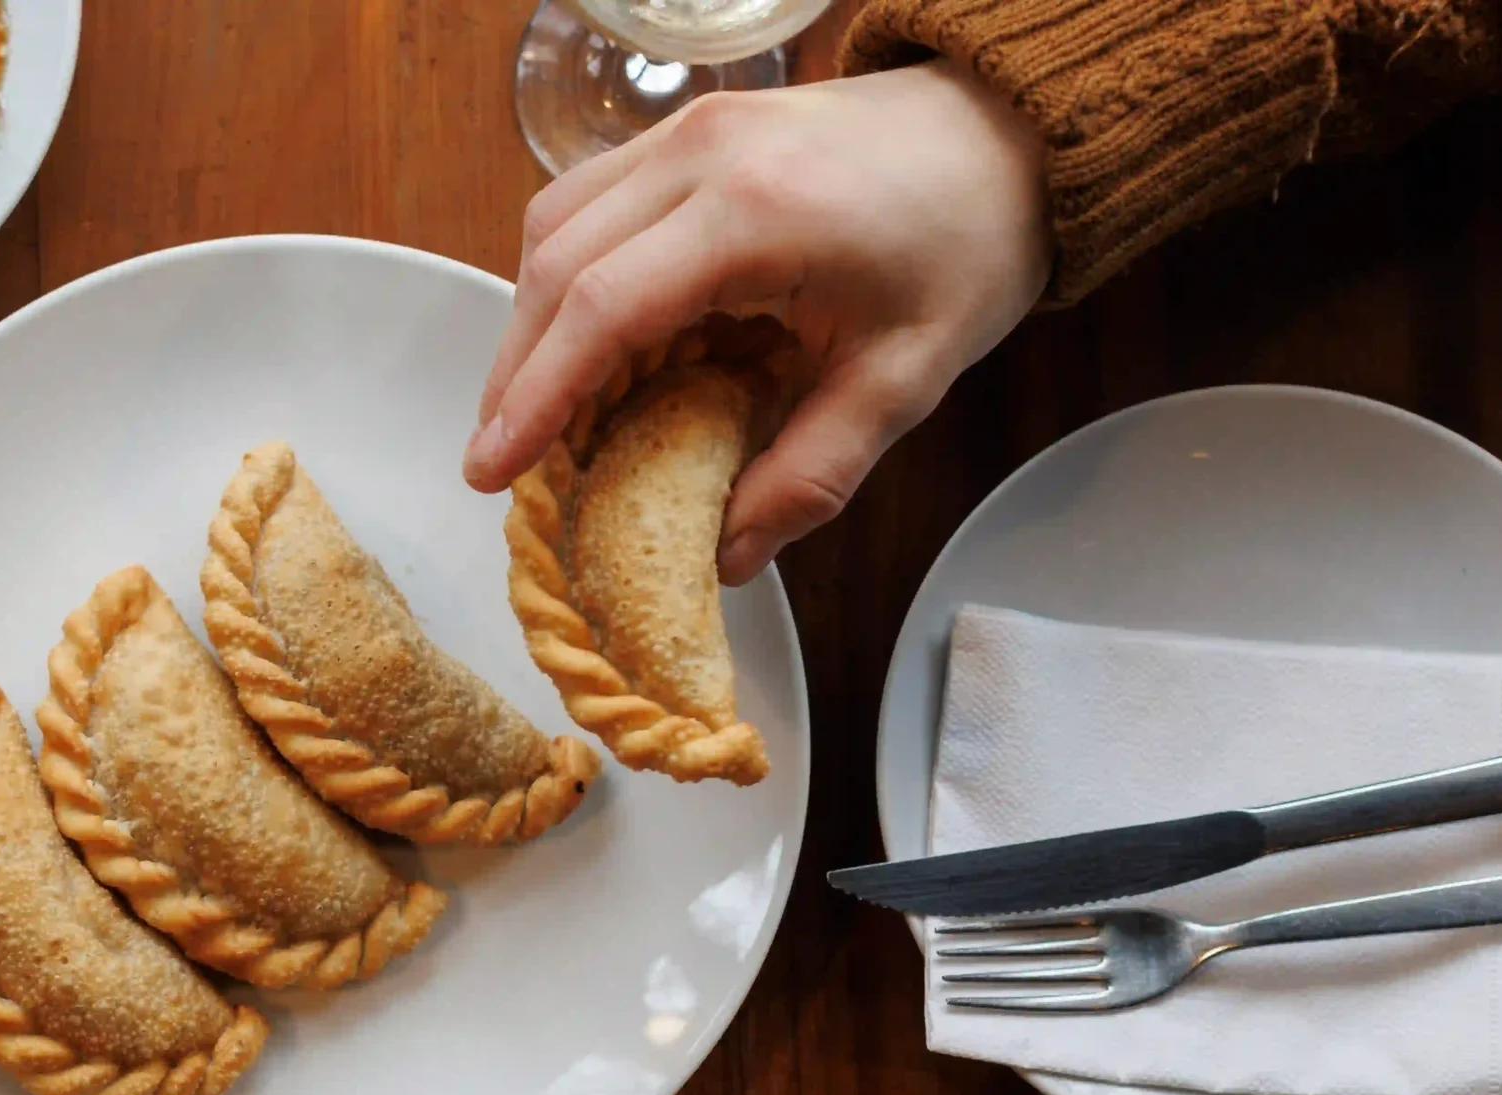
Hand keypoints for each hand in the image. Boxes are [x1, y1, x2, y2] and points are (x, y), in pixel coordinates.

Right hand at [463, 61, 1052, 583]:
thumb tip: (726, 558)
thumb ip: (812, 473)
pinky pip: (590, 200)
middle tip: (500, 460)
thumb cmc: (968, 245)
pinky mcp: (688, 130)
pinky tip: (585, 341)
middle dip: (514, 371)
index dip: (535, 397)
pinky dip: (568, 276)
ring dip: (533, 321)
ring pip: (558, 224)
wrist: (1009, 134)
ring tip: (535, 410)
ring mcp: (689, 129)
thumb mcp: (905, 380)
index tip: (492, 470)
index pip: (602, 307)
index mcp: (757, 213)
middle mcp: (702, 153)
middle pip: (556, 263)